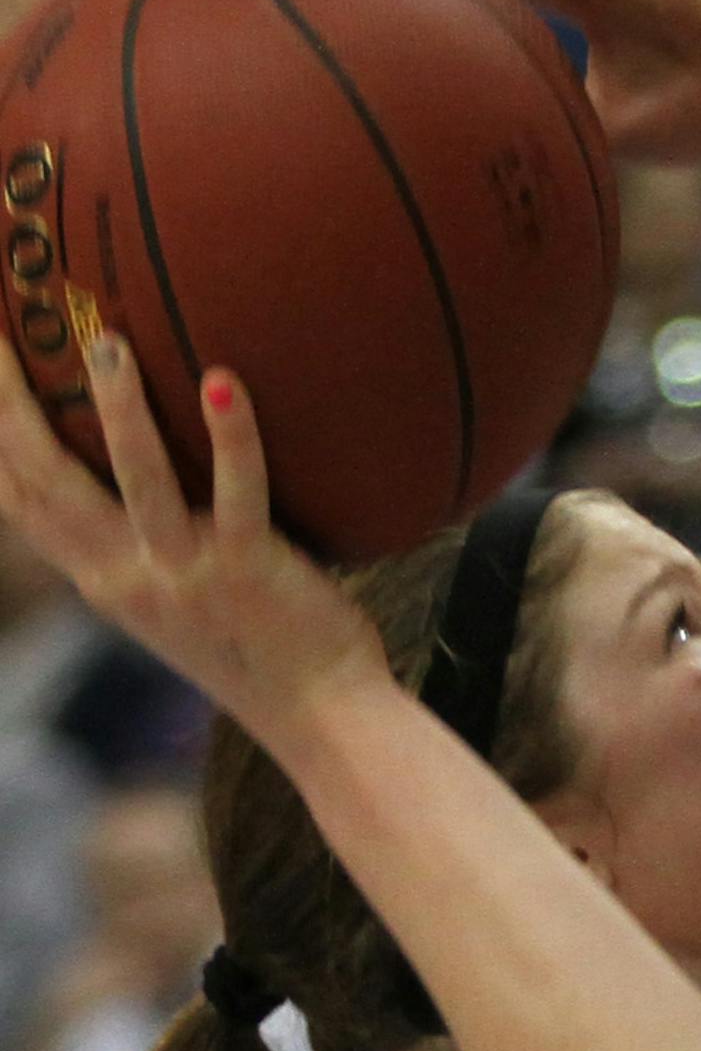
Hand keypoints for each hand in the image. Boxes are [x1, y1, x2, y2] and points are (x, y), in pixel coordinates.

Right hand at [0, 337, 386, 759]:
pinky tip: (222, 380)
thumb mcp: (170, 594)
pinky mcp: (250, 570)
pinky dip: (231, 435)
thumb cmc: (254, 641)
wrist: (318, 714)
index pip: (19, 497)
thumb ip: (139, 542)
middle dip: (15, 405)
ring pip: (137, 482)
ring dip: (118, 410)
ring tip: (106, 344)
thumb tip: (123, 467)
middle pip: (47, 481)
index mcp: (103, 578)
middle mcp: (128, 577)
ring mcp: (187, 575)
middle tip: (2, 336)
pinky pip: (239, 492)